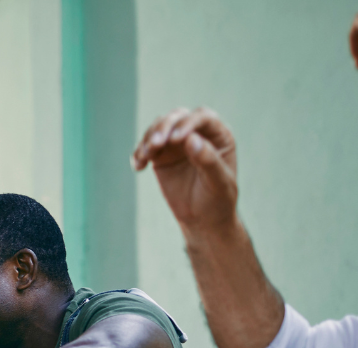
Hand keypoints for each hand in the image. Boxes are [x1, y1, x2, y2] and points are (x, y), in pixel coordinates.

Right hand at [132, 107, 238, 232]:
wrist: (202, 219)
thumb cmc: (218, 200)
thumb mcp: (219, 183)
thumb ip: (208, 160)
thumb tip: (191, 139)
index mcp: (218, 135)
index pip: (203, 117)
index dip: (188, 124)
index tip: (175, 139)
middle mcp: (197, 133)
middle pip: (177, 117)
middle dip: (163, 128)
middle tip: (155, 145)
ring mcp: (177, 143)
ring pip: (159, 127)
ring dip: (148, 139)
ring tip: (144, 157)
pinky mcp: (160, 155)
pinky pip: (146, 146)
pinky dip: (139, 153)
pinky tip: (138, 166)